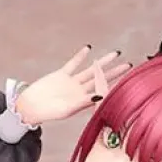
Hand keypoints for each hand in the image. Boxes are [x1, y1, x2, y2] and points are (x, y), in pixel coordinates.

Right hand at [15, 46, 130, 124]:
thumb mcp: (67, 109)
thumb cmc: (48, 113)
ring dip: (102, 62)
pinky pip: (73, 64)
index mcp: (84, 101)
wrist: (31, 107)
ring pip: (91, 70)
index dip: (115, 85)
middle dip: (115, 72)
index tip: (128, 80)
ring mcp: (72, 82)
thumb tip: (100, 96)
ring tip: (116, 53)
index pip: (103, 91)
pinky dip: (80, 56)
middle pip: (101, 79)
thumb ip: (83, 102)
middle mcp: (80, 91)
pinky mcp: (61, 75)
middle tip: (129, 65)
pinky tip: (89, 49)